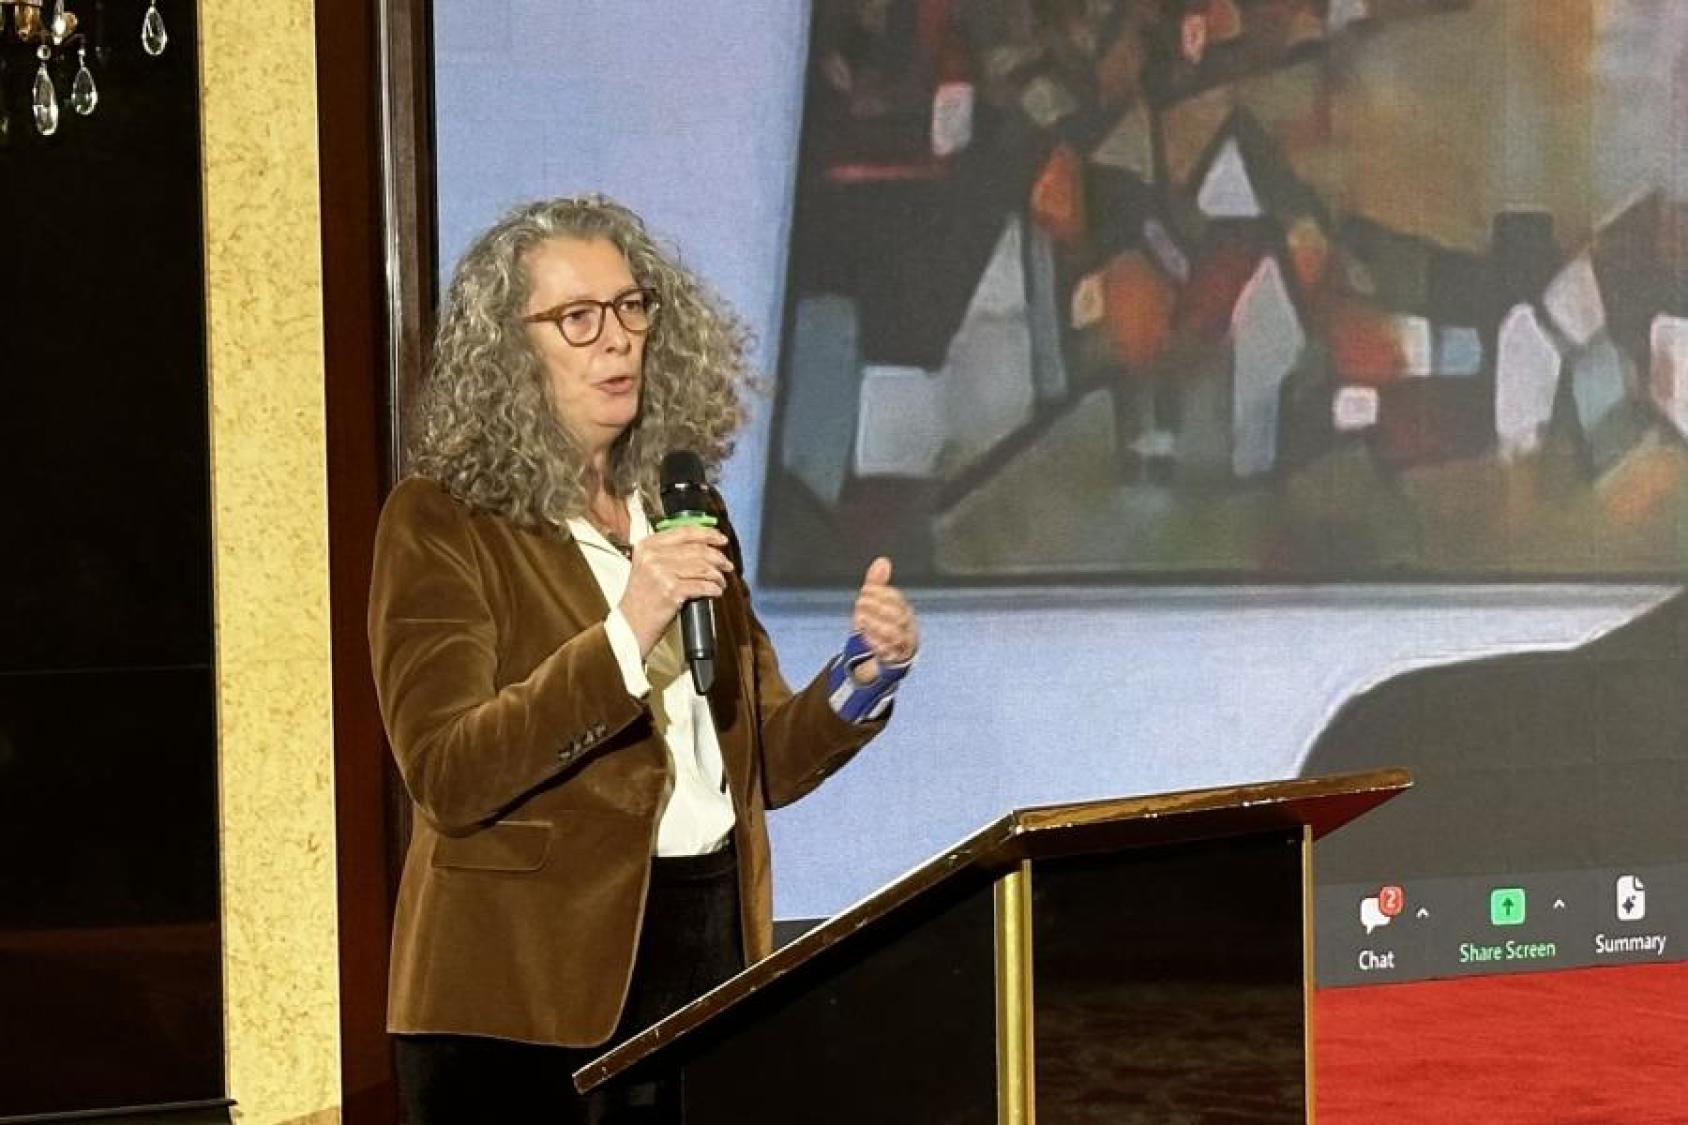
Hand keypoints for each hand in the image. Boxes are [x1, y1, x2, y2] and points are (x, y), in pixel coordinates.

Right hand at [619, 525, 733, 657]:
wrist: (630, 625)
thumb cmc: (642, 598)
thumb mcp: (648, 567)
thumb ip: (669, 552)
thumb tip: (702, 545)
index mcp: (647, 545)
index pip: (684, 531)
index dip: (707, 534)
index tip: (721, 539)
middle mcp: (653, 556)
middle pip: (697, 549)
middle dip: (718, 557)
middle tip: (727, 565)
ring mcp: (661, 573)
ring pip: (703, 567)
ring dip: (717, 575)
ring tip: (720, 581)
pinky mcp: (670, 591)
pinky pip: (702, 585)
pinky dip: (713, 588)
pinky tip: (716, 591)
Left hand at [850, 556, 918, 683]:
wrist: (883, 659)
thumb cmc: (881, 627)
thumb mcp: (876, 605)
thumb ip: (878, 583)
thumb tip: (882, 560)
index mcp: (905, 612)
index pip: (897, 599)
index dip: (881, 593)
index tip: (864, 590)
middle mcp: (908, 628)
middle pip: (898, 616)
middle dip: (878, 607)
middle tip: (859, 603)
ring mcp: (903, 645)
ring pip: (895, 634)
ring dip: (876, 625)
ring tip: (859, 619)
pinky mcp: (895, 661)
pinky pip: (889, 652)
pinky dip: (877, 644)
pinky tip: (865, 637)